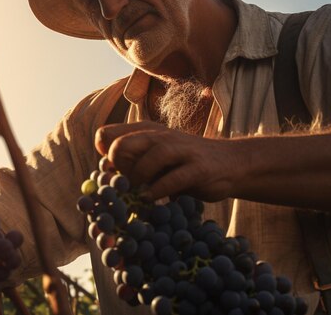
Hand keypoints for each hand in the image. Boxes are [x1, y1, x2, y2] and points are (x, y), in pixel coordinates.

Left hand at [95, 121, 245, 201]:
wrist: (228, 164)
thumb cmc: (181, 164)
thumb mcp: (153, 157)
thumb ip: (131, 162)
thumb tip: (103, 177)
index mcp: (144, 131)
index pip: (106, 135)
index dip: (102, 156)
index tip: (112, 172)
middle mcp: (159, 136)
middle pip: (121, 144)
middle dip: (117, 168)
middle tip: (124, 184)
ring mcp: (180, 150)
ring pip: (150, 158)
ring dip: (138, 179)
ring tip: (137, 194)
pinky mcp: (198, 167)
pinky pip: (172, 179)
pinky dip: (158, 191)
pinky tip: (151, 200)